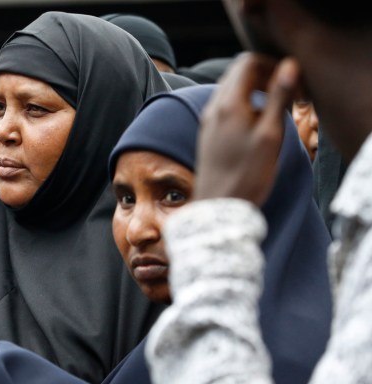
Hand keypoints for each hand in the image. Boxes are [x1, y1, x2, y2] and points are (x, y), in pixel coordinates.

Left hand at [194, 53, 299, 205]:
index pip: (248, 61)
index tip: (292, 82)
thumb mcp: (270, 135)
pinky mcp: (208, 133)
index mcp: (228, 103)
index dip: (273, 65)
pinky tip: (259, 126)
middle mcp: (213, 107)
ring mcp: (208, 120)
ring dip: (257, 91)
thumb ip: (279, 97)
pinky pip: (228, 106)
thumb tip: (289, 65)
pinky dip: (246, 105)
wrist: (218, 205)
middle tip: (288, 94)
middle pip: (239, 73)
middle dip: (266, 75)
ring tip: (277, 112)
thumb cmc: (247, 174)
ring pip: (233, 89)